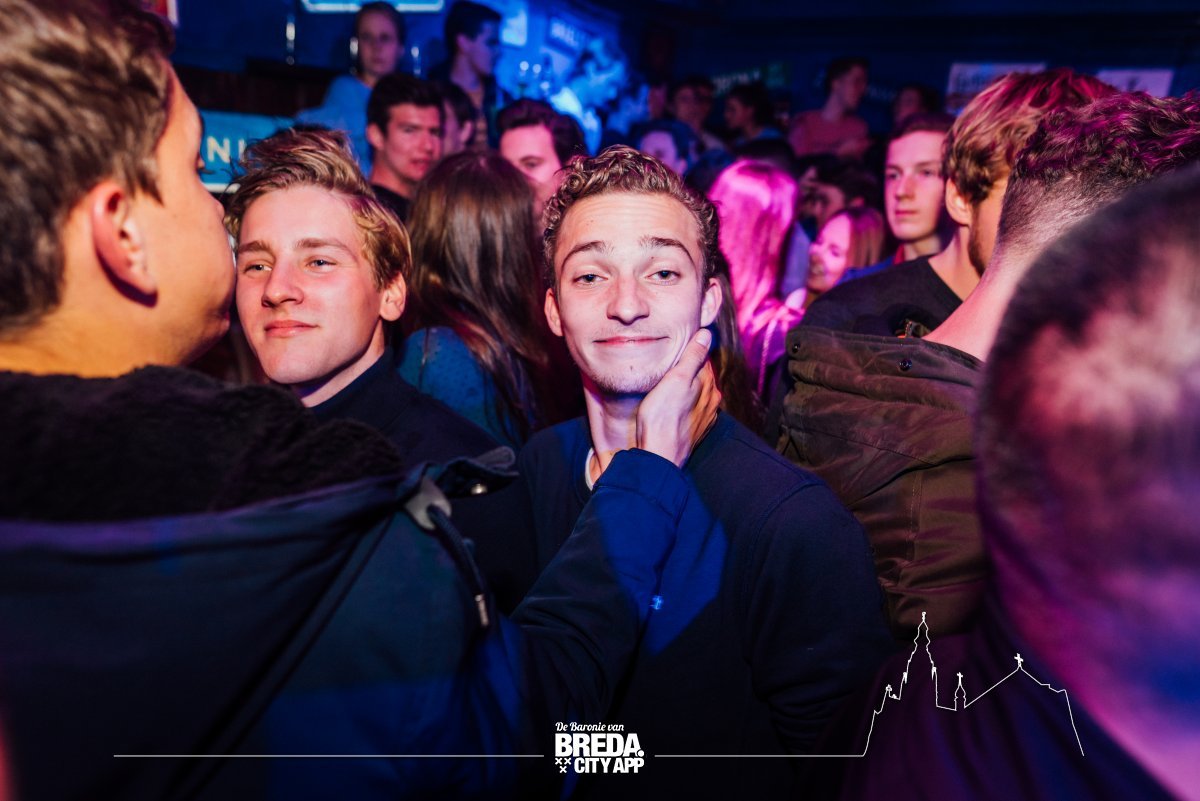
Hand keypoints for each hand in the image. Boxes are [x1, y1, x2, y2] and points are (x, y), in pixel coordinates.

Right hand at [635, 328, 719, 466]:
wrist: (659, 456)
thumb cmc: (663, 417)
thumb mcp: (676, 379)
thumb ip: (692, 356)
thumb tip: (706, 334)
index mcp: (708, 385)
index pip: (702, 358)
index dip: (689, 349)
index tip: (675, 343)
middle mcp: (711, 400)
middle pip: (700, 376)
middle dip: (688, 368)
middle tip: (669, 361)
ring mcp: (704, 417)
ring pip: (696, 393)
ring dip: (686, 387)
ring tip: (669, 382)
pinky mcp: (694, 430)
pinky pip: (691, 410)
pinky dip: (684, 404)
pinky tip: (672, 405)